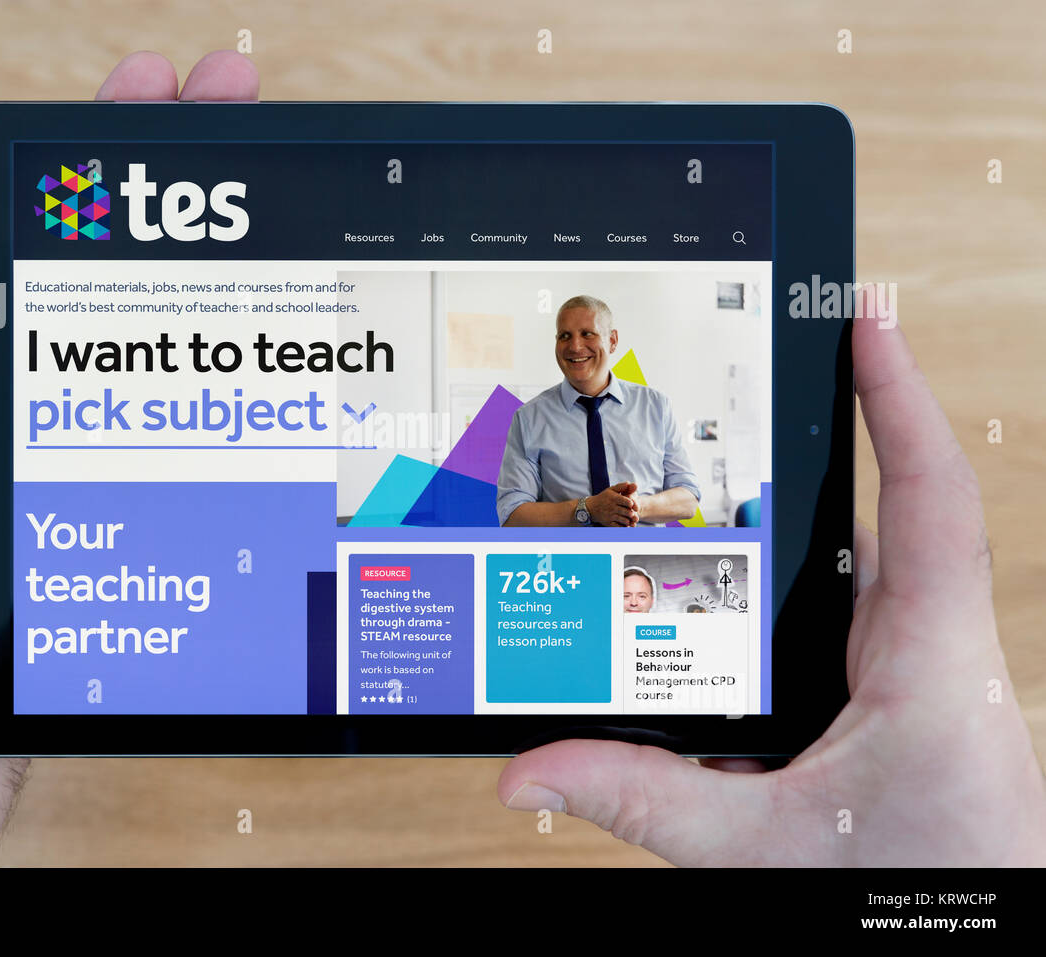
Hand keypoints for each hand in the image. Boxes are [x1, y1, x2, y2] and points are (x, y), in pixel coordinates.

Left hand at [0, 51, 257, 865]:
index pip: (87, 189)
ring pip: (204, 290)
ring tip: (279, 175)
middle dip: (205, 149)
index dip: (129, 125)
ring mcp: (145, 380)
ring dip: (246, 227)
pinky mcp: (180, 438)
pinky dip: (263, 338)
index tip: (168, 79)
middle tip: (240, 92)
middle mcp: (95, 325)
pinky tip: (292, 304)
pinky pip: (226, 378)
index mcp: (28, 286)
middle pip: (162, 223)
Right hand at [498, 310, 1045, 865]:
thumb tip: (532, 772)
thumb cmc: (914, 891)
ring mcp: (918, 674)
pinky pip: (849, 618)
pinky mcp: (897, 699)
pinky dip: (794, 590)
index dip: (898, 398)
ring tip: (742, 475)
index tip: (867, 320)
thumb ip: (641, 800)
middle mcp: (932, 655)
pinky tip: (741, 595)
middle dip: (836, 437)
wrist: (967, 939)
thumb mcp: (764, 850)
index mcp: (930, 666)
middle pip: (887, 512)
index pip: (929, 498)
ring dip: (809, 521)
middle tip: (788, 361)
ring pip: (865, 567)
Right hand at [589, 482, 638, 525]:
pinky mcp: (608, 523)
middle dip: (632, 513)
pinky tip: (624, 524)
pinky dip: (624, 527)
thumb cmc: (603, 498)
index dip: (632, 504)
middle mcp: (612, 507)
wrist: (590, 508)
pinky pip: (619, 527)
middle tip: (632, 513)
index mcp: (614, 498)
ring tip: (628, 518)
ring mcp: (610, 516)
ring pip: (625, 520)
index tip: (631, 505)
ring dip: (629, 520)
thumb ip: (622, 486)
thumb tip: (632, 483)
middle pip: (628, 512)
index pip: (628, 502)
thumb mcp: (611, 490)